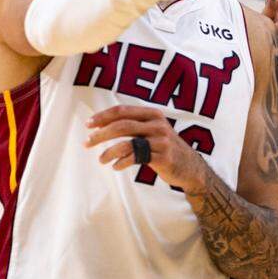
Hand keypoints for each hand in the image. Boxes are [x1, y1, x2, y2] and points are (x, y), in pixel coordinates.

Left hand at [85, 106, 205, 190]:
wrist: (190, 167)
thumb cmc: (165, 148)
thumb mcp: (153, 130)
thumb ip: (133, 125)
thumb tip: (102, 124)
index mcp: (152, 114)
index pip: (122, 111)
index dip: (103, 116)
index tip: (88, 124)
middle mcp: (157, 125)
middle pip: (122, 125)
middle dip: (101, 134)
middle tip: (87, 142)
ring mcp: (161, 141)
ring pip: (127, 143)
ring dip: (109, 151)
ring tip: (101, 160)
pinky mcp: (163, 157)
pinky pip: (136, 158)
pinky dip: (122, 162)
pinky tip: (116, 167)